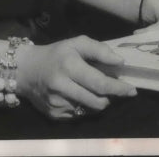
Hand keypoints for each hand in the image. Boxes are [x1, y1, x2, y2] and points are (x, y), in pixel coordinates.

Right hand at [17, 36, 136, 119]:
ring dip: (100, 102)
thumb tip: (120, 62)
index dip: (118, 88)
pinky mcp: (55, 116)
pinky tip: (82, 96)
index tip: (132, 89)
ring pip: (90, 110)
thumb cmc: (57, 54)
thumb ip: (99, 50)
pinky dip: (86, 107)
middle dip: (112, 97)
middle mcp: (62, 87)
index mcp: (69, 66)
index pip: (99, 83)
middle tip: (119, 90)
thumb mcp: (76, 43)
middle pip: (97, 101)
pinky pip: (80, 115)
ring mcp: (57, 104)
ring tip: (98, 90)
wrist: (26, 71)